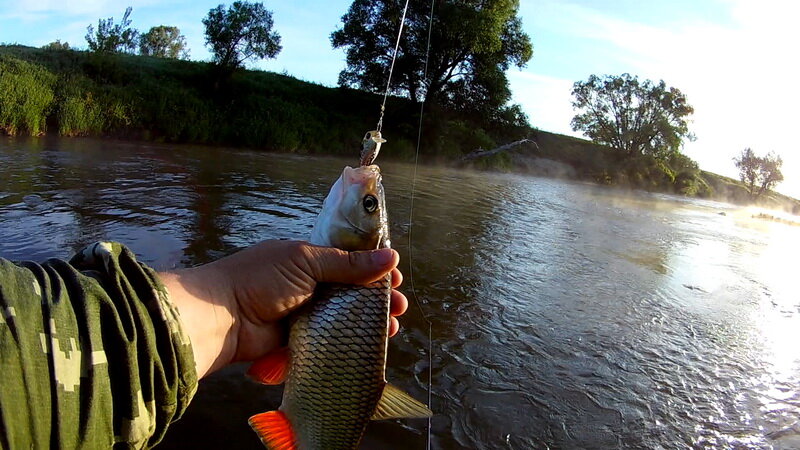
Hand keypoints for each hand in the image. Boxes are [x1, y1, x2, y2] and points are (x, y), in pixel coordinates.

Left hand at [159, 240, 407, 377]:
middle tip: (400, 306)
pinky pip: (331, 339)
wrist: (221, 317)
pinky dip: (351, 341)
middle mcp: (309, 284)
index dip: (374, 267)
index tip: (395, 277)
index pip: (349, 259)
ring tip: (392, 327)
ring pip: (346, 317)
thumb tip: (390, 257)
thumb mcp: (306, 262)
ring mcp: (305, 312)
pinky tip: (371, 344)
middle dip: (378, 298)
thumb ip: (348, 263)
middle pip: (352, 290)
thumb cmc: (260, 279)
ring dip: (370, 321)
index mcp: (309, 258)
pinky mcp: (300, 339)